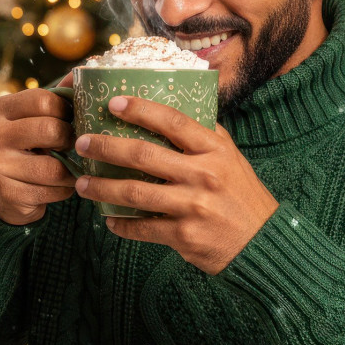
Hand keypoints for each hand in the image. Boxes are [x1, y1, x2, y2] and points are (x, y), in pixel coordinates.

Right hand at [0, 70, 77, 224]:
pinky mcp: (7, 194)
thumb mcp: (33, 118)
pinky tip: (57, 186)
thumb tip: (86, 70)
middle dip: (69, 140)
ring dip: (70, 171)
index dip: (66, 110)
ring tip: (68, 168)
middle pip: (50, 130)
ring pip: (54, 167)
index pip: (43, 99)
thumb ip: (57, 97)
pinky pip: (52, 192)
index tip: (70, 120)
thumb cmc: (25, 147)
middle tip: (72, 145)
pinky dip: (63, 190)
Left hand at [72, 94, 278, 274]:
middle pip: (143, 155)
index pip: (173, 121)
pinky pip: (142, 227)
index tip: (112, 102)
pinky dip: (121, 225)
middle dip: (106, 147)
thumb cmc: (242, 195)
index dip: (140, 109)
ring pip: (135, 193)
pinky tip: (109, 220)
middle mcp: (203, 174)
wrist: (262, 242)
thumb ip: (203, 136)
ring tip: (81, 184)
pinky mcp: (184, 235)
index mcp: (214, 149)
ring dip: (102, 188)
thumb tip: (167, 113)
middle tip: (82, 143)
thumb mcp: (230, 158)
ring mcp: (193, 205)